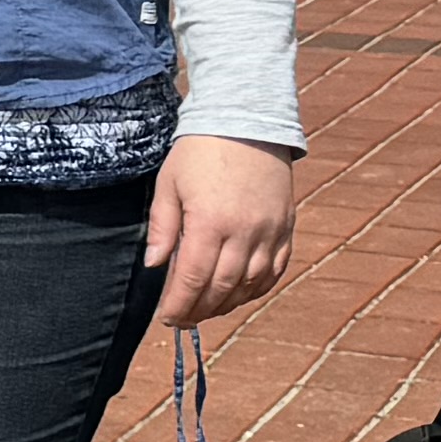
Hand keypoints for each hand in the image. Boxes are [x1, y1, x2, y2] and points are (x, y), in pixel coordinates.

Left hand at [147, 134, 297, 330]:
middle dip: (200, 310)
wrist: (245, 121)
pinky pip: (276, 269)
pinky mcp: (286, 227)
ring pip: (251, 284)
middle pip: (222, 288)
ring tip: (208, 309)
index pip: (192, 279)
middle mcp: (244, 232)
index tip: (167, 318)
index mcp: (209, 222)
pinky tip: (242, 294)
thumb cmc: (199, 152)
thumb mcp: (169, 185)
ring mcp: (269, 231)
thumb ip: (163, 228)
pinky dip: (259, 288)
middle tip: (184, 320)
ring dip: (229, 303)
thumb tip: (154, 265)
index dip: (178, 304)